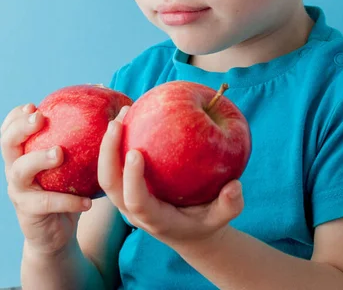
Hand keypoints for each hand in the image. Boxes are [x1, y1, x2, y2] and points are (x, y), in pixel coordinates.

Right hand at [0, 103, 93, 256]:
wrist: (56, 234)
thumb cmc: (68, 186)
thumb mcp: (72, 160)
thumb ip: (82, 132)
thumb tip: (103, 90)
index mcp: (24, 153)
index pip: (10, 128)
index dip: (17, 116)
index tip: (34, 106)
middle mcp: (16, 169)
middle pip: (7, 143)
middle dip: (21, 128)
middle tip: (40, 118)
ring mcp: (20, 191)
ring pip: (20, 171)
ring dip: (39, 158)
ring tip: (59, 153)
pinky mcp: (29, 213)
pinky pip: (46, 203)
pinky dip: (68, 200)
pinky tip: (88, 201)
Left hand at [98, 108, 244, 248]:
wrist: (187, 231)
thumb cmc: (204, 221)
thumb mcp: (221, 218)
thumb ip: (230, 205)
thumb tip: (235, 186)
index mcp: (154, 219)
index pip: (136, 200)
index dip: (132, 178)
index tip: (136, 152)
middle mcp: (133, 209)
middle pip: (109, 183)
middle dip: (108, 153)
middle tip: (117, 122)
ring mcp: (125, 197)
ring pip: (106, 170)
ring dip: (108, 142)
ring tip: (123, 111)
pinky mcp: (125, 184)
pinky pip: (115, 160)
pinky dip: (119, 138)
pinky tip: (133, 112)